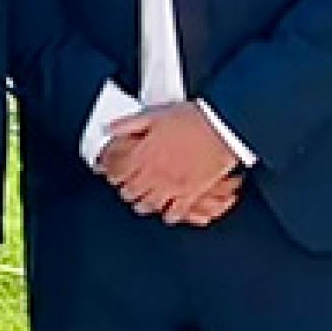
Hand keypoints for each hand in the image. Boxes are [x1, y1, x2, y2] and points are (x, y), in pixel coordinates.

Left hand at [99, 104, 242, 225]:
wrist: (221, 127)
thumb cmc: (192, 118)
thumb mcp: (154, 115)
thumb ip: (129, 124)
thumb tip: (110, 128)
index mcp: (143, 153)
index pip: (118, 172)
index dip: (112, 174)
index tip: (112, 175)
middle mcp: (155, 173)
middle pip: (131, 192)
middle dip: (126, 191)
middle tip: (126, 190)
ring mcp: (173, 185)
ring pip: (150, 204)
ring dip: (143, 205)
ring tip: (141, 203)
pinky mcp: (191, 193)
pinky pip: (176, 212)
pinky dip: (169, 215)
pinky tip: (167, 213)